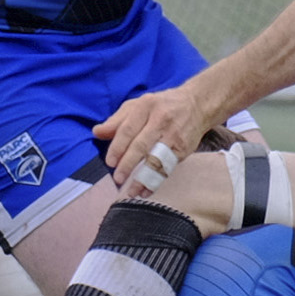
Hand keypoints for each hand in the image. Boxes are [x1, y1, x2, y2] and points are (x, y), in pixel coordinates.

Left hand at [94, 80, 218, 193]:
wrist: (197, 104)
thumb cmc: (161, 106)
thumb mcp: (138, 105)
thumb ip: (117, 120)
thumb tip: (97, 132)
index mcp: (146, 106)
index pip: (128, 129)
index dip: (118, 147)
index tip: (110, 162)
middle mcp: (161, 120)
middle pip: (141, 145)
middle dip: (128, 164)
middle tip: (118, 178)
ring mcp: (174, 135)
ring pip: (156, 159)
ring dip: (143, 178)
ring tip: (132, 191)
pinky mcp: (184, 148)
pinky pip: (168, 167)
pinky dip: (157, 180)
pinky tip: (147, 190)